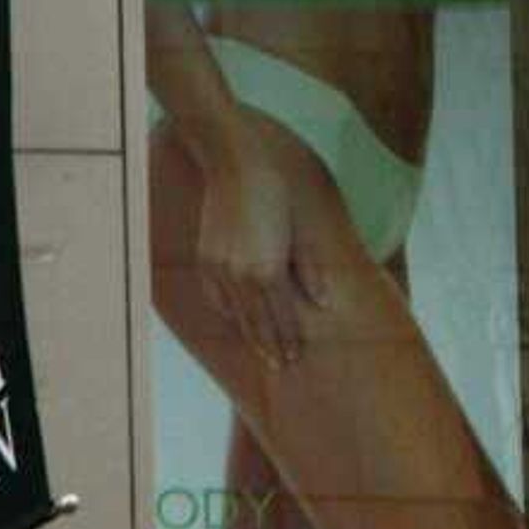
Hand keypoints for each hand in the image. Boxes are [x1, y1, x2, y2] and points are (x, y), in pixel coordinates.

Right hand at [194, 123, 329, 367]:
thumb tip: (321, 300)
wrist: (234, 162)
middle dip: (270, 345)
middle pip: (257, 321)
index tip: (295, 356)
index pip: (280, 316)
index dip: (289, 338)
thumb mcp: (303, 224)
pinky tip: (237, 320)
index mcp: (266, 269)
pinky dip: (229, 312)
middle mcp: (239, 276)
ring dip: (250, 334)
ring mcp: (219, 269)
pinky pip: (217, 297)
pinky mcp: (206, 260)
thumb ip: (310, 265)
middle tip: (280, 365)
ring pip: (236, 312)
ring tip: (262, 352)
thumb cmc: (277, 187)